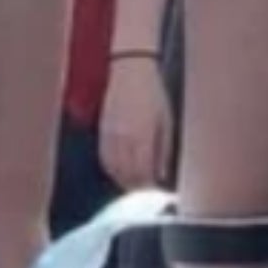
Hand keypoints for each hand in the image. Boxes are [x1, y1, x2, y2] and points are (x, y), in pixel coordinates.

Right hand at [99, 58, 173, 192]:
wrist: (129, 70)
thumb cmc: (153, 95)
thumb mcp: (166, 122)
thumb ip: (163, 151)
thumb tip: (162, 176)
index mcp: (142, 137)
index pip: (143, 174)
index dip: (149, 189)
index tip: (157, 196)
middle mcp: (123, 139)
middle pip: (126, 175)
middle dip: (137, 189)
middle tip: (148, 197)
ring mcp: (109, 135)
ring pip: (113, 169)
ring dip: (123, 182)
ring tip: (135, 188)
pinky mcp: (101, 131)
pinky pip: (103, 158)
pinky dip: (111, 170)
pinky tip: (120, 173)